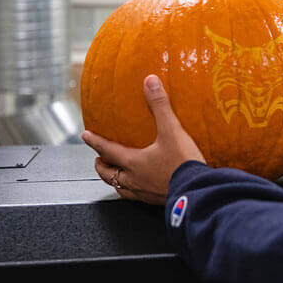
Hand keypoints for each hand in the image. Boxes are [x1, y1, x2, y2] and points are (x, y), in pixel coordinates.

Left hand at [82, 74, 206, 204]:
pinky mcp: (157, 200)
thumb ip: (160, 105)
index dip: (95, 142)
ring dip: (115, 181)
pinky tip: (143, 186)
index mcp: (134, 162)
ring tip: (116, 176)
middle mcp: (135, 179)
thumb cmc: (183, 163)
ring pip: (121, 188)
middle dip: (101, 166)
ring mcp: (145, 193)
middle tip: (99, 159)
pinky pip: (138, 196)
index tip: (85, 136)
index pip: (107, 150)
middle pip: (109, 175)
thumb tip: (150, 82)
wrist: (197, 191)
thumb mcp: (172, 130)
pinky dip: (134, 190)